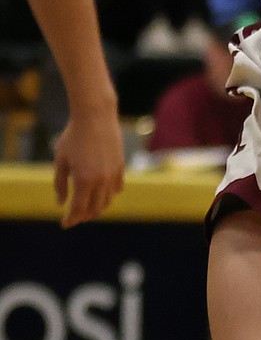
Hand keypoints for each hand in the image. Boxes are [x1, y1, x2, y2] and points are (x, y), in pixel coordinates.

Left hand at [53, 103, 123, 227]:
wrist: (95, 115)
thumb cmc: (73, 136)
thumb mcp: (61, 160)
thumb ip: (60, 184)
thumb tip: (61, 203)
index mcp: (84, 181)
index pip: (78, 210)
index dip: (70, 220)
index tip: (64, 224)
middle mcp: (101, 180)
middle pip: (94, 209)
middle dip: (83, 216)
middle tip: (74, 216)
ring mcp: (113, 173)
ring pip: (107, 201)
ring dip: (97, 208)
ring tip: (87, 207)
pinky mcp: (121, 164)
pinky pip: (117, 187)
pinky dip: (109, 194)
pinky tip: (101, 193)